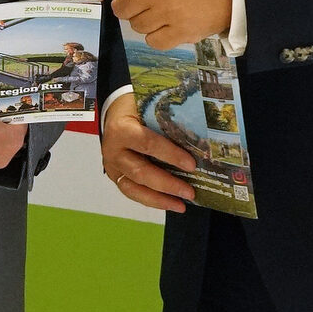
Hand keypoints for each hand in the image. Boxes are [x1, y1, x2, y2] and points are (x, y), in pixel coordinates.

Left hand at [72, 0, 232, 49]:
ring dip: (146, 20)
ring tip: (169, 7)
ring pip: (136, 26)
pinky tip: (174, 23)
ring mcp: (168, 11)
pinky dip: (159, 36)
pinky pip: (153, 41)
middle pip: (122, 10)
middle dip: (132, 5)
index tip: (67, 1)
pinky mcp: (181, 31)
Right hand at [99, 92, 196, 212]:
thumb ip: (167, 120)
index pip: (148, 144)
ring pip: (134, 188)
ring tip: (181, 205)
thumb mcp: (149, 106)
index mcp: (121, 129)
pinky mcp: (115, 176)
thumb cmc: (135, 108)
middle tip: (190, 192)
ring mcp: (112, 166)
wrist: (114, 112)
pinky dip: (152, 201)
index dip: (170, 155)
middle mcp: (113, 150)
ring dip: (160, 199)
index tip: (192, 165)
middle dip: (167, 184)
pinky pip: (133, 193)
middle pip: (141, 172)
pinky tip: (170, 204)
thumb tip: (199, 137)